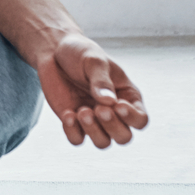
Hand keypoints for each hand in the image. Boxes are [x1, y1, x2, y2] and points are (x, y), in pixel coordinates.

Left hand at [35, 34, 148, 148]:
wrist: (54, 52)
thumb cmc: (80, 53)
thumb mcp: (94, 61)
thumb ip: (102, 81)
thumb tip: (109, 102)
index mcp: (127, 96)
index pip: (141, 119)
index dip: (131, 117)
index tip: (117, 104)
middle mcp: (113, 112)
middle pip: (124, 137)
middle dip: (112, 127)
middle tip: (98, 109)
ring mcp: (94, 120)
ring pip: (103, 143)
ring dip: (93, 131)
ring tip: (81, 111)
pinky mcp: (74, 122)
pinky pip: (77, 140)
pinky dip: (73, 132)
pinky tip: (68, 114)